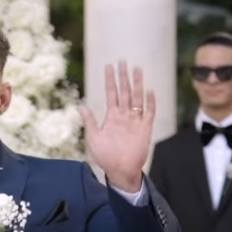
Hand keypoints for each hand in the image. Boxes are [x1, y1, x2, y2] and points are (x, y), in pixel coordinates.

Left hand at [78, 60, 155, 192]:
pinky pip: (149, 113)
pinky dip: (150, 102)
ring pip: (137, 98)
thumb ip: (89, 121)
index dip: (110, 80)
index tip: (109, 66)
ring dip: (137, 84)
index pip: (111, 94)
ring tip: (137, 69)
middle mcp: (124, 116)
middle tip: (123, 61)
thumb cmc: (105, 156)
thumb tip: (81, 104)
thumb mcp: (93, 137)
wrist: (120, 171)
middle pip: (125, 92)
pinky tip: (149, 91)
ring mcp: (135, 121)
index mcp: (112, 117)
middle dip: (124, 77)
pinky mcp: (145, 128)